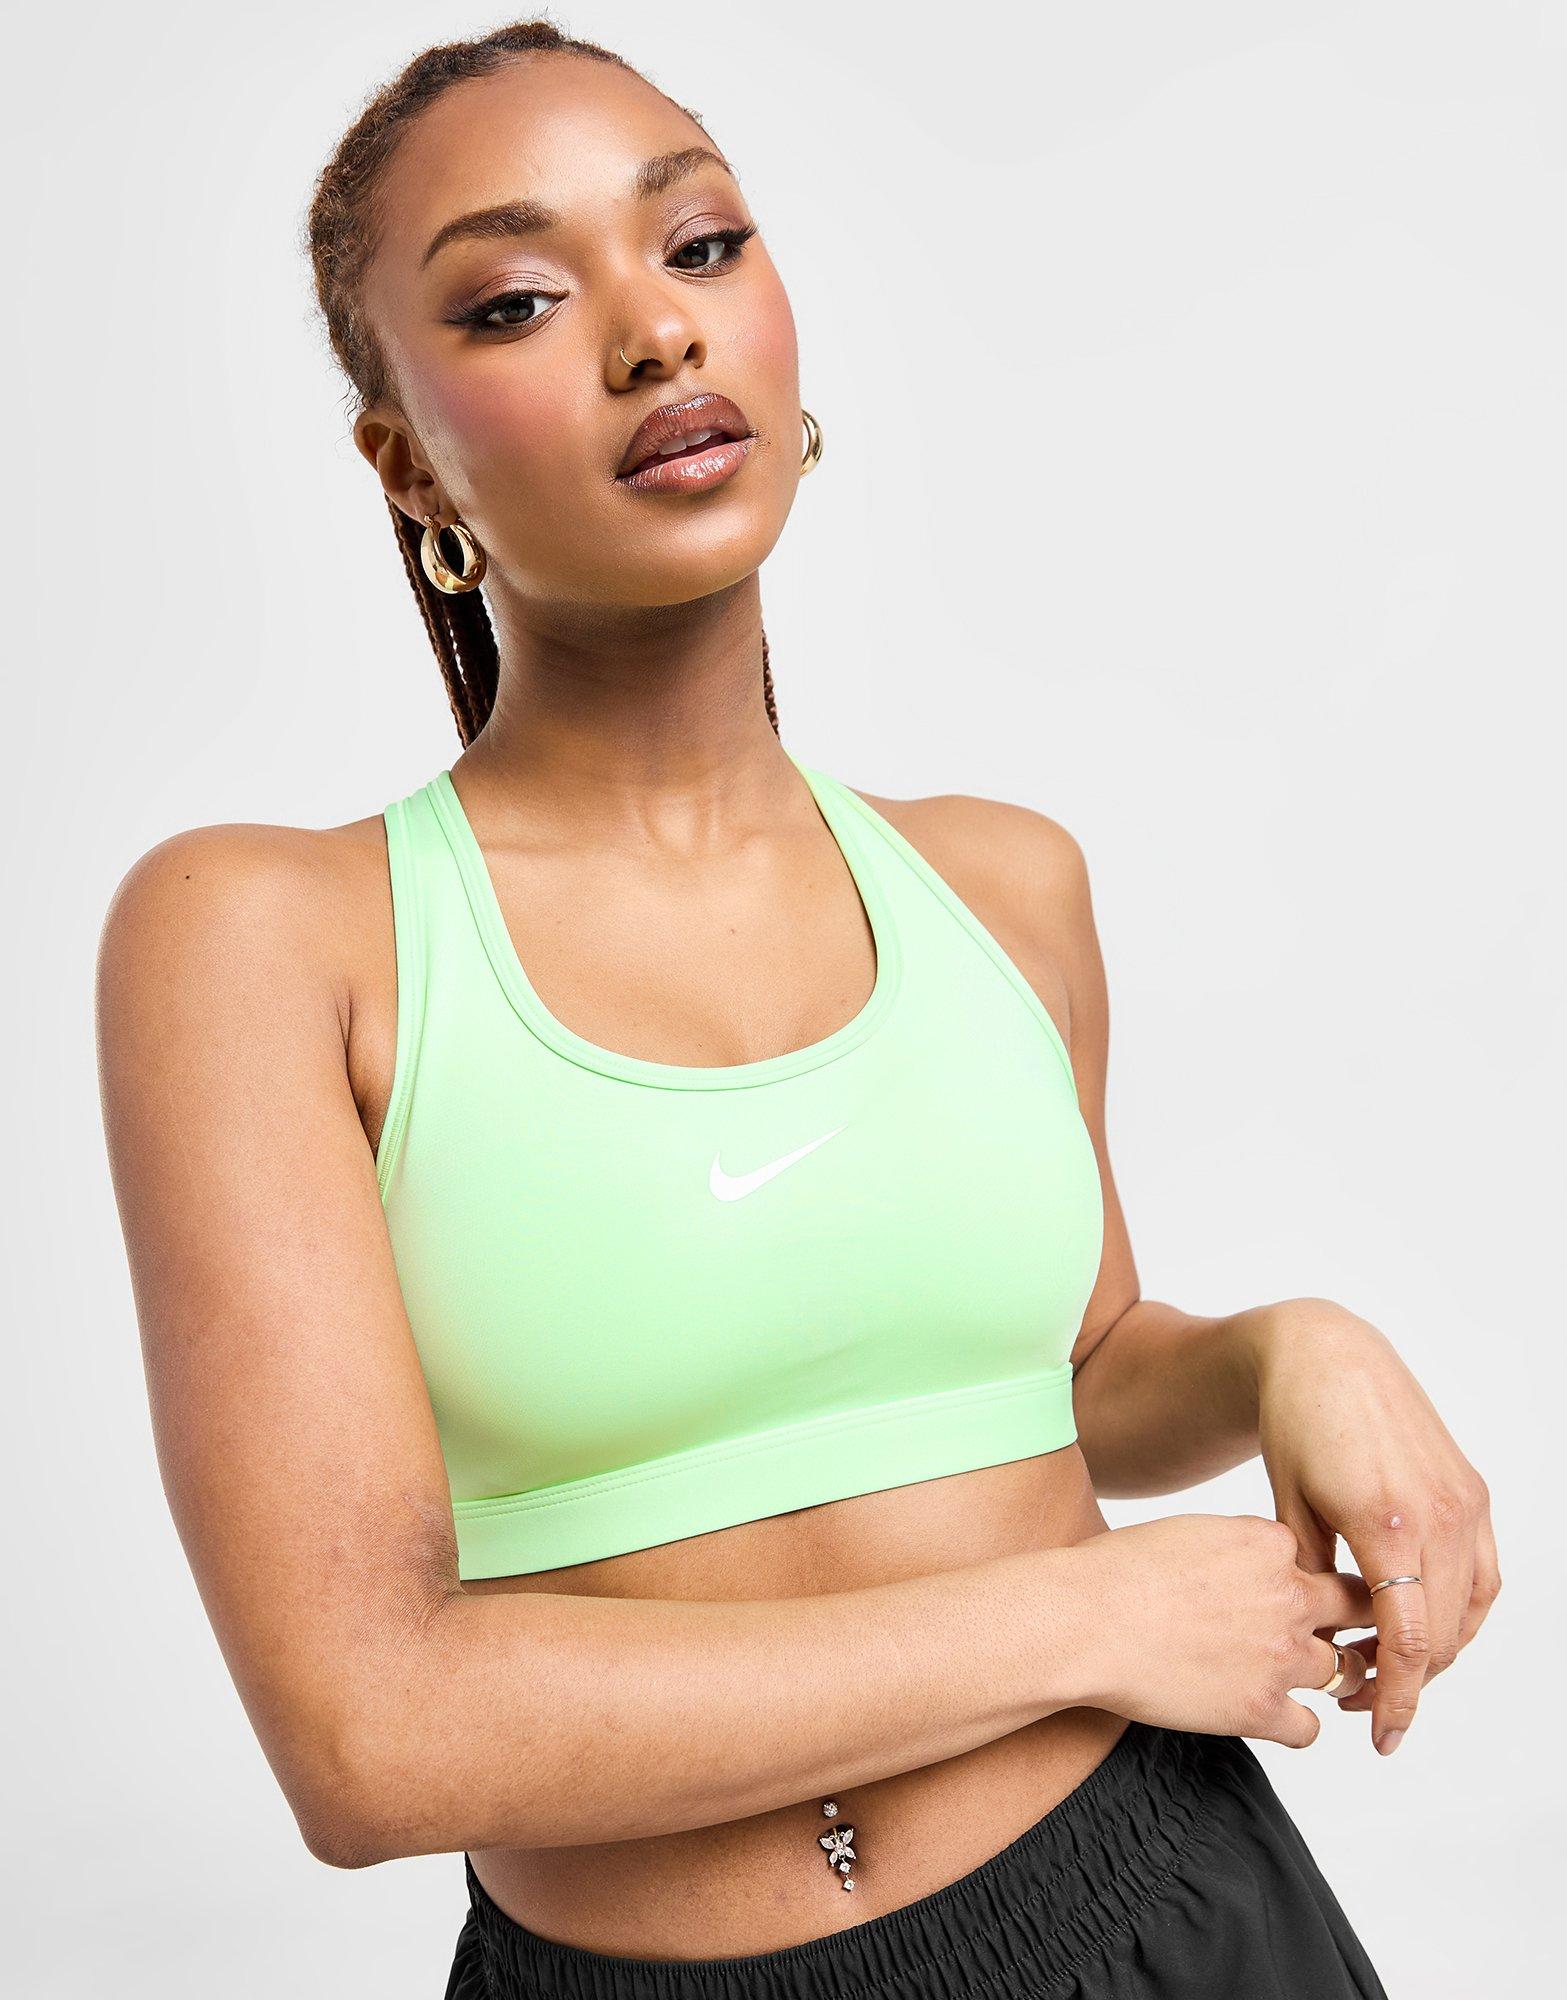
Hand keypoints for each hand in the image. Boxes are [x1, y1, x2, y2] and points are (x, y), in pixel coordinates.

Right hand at [1075, 1514, 1372, 1745]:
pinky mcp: (1261, 1709)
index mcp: (1268, 1544)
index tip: (1279, 1589)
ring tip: (1302, 1677)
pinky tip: (1273, 1715)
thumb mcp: (1188, 1531)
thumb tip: (1245, 1563)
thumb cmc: (1117, 1571)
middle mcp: (1288, 1597)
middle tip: (1338, 1630)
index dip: (1295, 1574)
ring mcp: (1280, 1657)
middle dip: (1347, 1617)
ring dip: (1329, 1674)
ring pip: (1344, 1670)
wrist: (1085, 1622)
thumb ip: (1235, 1545)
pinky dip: (1295, 1724)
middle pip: (1353, 1605)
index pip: (1308, 1558)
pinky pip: (1309, 1728)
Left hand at [1251, 1298, 1500, 1755]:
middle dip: (1406, 1682)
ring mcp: (1463, 1501)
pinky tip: (1423, 1626)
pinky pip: (1483, 1573)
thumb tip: (1322, 1649)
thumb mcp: (1287, 1508)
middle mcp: (1438, 1514)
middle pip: (1441, 1635)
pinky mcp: (1472, 1490)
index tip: (1380, 1738)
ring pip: (1468, 1611)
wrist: (1325, 1354)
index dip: (1397, 1699)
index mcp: (1387, 1522)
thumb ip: (1310, 1583)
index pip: (1407, 1641)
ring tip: (1384, 1667)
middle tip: (1359, 1701)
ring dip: (1434, 1651)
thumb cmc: (1292, 1424)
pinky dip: (1460, 1611)